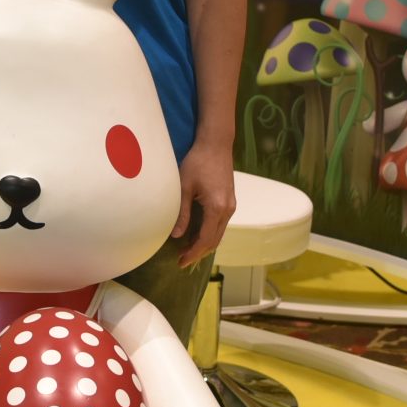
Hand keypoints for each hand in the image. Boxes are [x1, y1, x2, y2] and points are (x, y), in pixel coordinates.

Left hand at [172, 140, 235, 264]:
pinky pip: (220, 224)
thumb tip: (176, 235)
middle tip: (182, 260)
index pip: (205, 239)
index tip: (181, 262)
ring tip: (187, 250)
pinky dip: (210, 233)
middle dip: (199, 252)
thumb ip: (182, 213)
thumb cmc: (197, 162)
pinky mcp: (230, 201)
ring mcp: (231, 206)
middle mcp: (227, 210)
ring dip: (204, 244)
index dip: (193, 253)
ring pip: (219, 233)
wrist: (216, 144)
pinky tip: (197, 234)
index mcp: (216, 208)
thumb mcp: (184, 187)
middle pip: (215, 240)